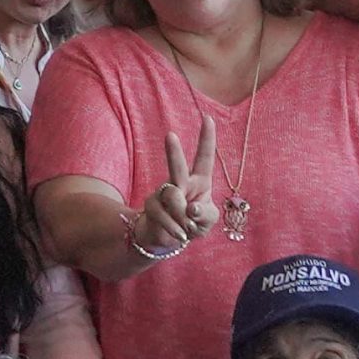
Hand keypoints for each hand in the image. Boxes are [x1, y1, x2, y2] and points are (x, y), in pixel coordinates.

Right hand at [129, 117, 218, 255]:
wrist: (167, 240)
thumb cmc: (192, 225)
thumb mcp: (207, 222)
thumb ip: (205, 214)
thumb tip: (192, 208)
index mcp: (199, 181)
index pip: (204, 158)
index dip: (206, 139)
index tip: (207, 118)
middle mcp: (180, 183)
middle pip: (177, 166)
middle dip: (173, 152)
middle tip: (170, 135)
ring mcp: (163, 193)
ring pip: (172, 197)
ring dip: (183, 217)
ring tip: (187, 228)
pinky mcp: (151, 206)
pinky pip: (164, 215)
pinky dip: (176, 228)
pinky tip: (180, 235)